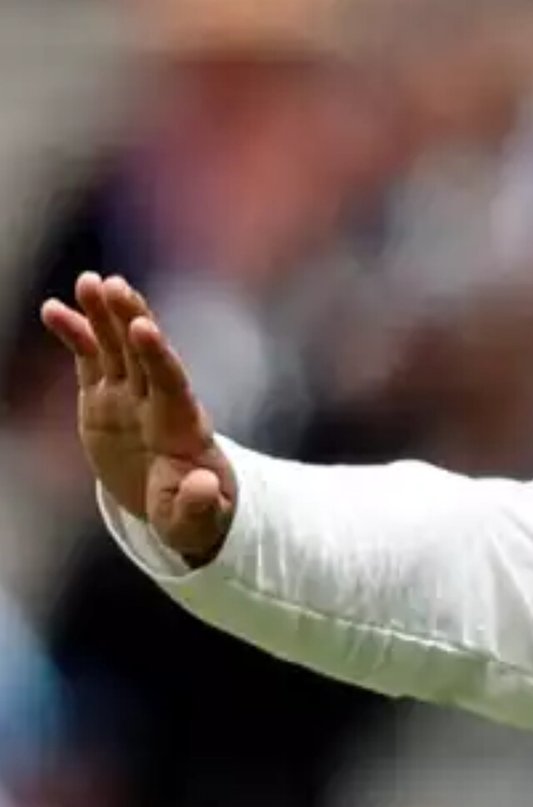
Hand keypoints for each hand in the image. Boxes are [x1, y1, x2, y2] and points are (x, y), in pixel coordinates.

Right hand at [41, 274, 238, 565]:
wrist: (174, 506)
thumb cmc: (192, 516)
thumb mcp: (198, 523)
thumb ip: (199, 505)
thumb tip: (203, 484)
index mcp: (184, 429)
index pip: (171, 385)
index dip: (158, 356)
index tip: (144, 327)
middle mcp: (157, 403)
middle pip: (144, 355)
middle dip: (130, 320)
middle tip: (114, 286)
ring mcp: (129, 397)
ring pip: (117, 348)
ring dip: (103, 315)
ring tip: (89, 282)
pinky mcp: (104, 398)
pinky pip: (89, 359)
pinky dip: (75, 334)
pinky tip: (54, 309)